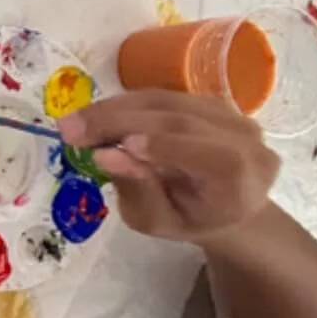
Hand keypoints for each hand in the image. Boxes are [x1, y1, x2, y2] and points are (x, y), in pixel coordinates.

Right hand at [59, 91, 279, 245]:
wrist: (220, 202)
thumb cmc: (189, 219)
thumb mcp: (159, 222)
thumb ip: (138, 191)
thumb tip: (104, 156)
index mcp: (246, 180)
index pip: (213, 157)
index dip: (165, 147)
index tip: (112, 148)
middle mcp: (247, 139)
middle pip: (181, 120)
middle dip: (119, 122)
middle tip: (69, 130)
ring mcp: (230, 113)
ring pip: (165, 101)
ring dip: (113, 109)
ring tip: (75, 122)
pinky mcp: (208, 98)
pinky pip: (161, 95)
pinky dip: (124, 104)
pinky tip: (96, 115)